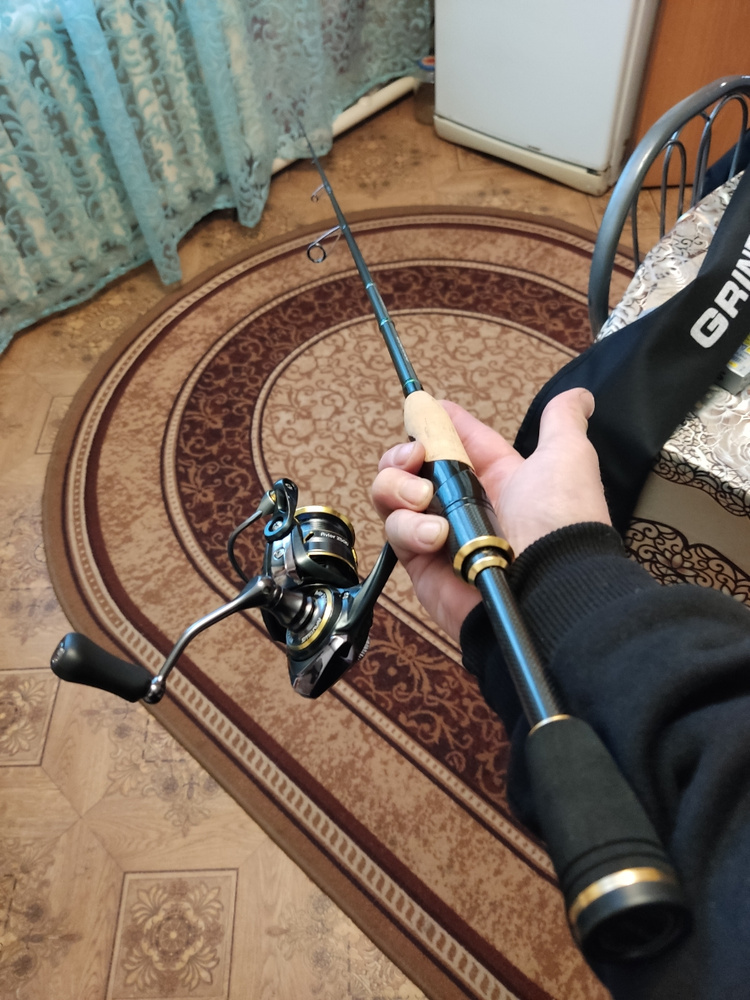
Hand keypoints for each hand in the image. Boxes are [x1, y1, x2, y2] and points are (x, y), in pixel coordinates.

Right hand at [371, 388, 610, 640]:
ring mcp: (438, 533)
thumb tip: (580, 395)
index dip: (436, 422)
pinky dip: (408, 527)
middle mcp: (464, 503)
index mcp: (496, 476)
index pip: (455, 440)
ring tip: (423, 498)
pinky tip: (435, 535)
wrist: (549, 586)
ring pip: (392, 495)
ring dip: (399, 487)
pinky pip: (395, 533)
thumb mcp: (567, 455)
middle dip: (403, 453)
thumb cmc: (560, 518)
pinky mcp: (420, 563)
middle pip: (410, 465)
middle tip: (415, 456)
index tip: (421, 407)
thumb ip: (563, 420)